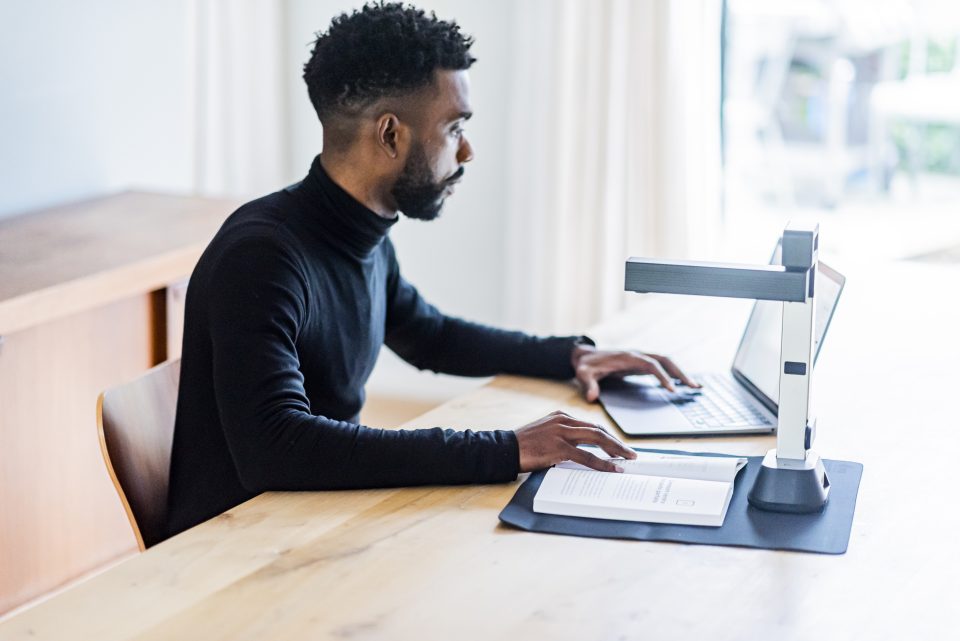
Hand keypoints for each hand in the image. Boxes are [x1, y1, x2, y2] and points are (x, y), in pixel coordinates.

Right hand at [514, 410, 636, 472]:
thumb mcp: (545, 433)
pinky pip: (586, 456)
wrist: (505, 449)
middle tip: (630, 452)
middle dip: (616, 442)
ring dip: (615, 450)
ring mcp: (562, 433)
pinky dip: (602, 463)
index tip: (617, 445)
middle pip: (597, 430)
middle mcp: (564, 421)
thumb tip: (582, 451)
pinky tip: (612, 468)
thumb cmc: (524, 445)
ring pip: (596, 439)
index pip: (590, 425)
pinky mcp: (559, 448)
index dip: (607, 436)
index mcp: (561, 416)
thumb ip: (563, 436)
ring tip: (627, 459)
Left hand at [571, 345, 699, 401]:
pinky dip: (674, 374)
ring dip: (681, 373)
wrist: (584, 355)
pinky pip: (662, 367)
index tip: (672, 389)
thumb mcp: (583, 374)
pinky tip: (682, 384)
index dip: (662, 376)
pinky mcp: (641, 364)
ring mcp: (640, 358)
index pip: (650, 365)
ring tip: (695, 387)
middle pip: (665, 360)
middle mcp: (637, 355)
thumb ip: (588, 384)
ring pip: (666, 362)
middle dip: (680, 373)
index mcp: (627, 358)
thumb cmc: (585, 365)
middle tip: (694, 387)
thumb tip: (591, 397)